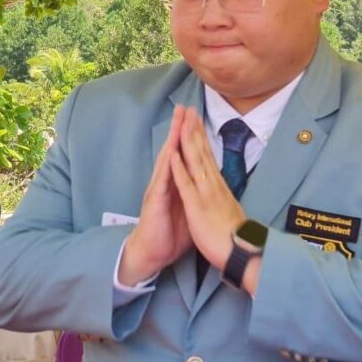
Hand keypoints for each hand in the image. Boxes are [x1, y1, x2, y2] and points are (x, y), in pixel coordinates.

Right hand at [118, 105, 192, 285]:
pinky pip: (162, 181)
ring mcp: (159, 190)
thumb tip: (208, 188)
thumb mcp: (189, 211)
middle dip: (180, 129)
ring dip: (172, 139)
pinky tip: (170, 152)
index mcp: (177, 184)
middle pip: (174, 151)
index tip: (198, 118)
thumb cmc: (170, 233)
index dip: (191, 137)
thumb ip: (195, 195)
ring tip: (177, 121)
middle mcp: (166, 183)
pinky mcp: (155, 202)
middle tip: (185, 107)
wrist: (152, 254)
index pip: (184, 156)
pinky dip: (167, 166)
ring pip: (167, 160)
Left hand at [169, 107, 245, 271]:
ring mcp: (206, 194)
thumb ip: (224, 197)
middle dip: (194, 130)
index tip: (196, 120)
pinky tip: (173, 154)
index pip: (209, 156)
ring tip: (181, 121)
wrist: (243, 254)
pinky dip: (179, 168)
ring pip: (195, 162)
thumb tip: (223, 189)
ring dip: (187, 141)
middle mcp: (214, 185)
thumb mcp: (230, 211)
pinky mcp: (198, 207)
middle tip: (189, 109)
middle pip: (203, 152)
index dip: (202, 137)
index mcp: (219, 187)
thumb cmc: (236, 237)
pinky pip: (187, 185)